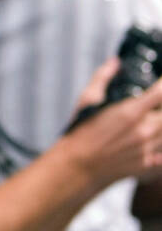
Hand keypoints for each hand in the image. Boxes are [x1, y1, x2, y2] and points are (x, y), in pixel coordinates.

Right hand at [64, 58, 161, 187]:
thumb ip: (103, 78)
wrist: (77, 167)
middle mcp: (145, 130)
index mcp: (131, 112)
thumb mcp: (87, 100)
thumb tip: (115, 63)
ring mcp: (149, 148)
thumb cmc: (80, 133)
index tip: (160, 79)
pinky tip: (154, 137)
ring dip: (161, 120)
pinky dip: (161, 142)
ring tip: (152, 118)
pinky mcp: (149, 162)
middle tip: (155, 102)